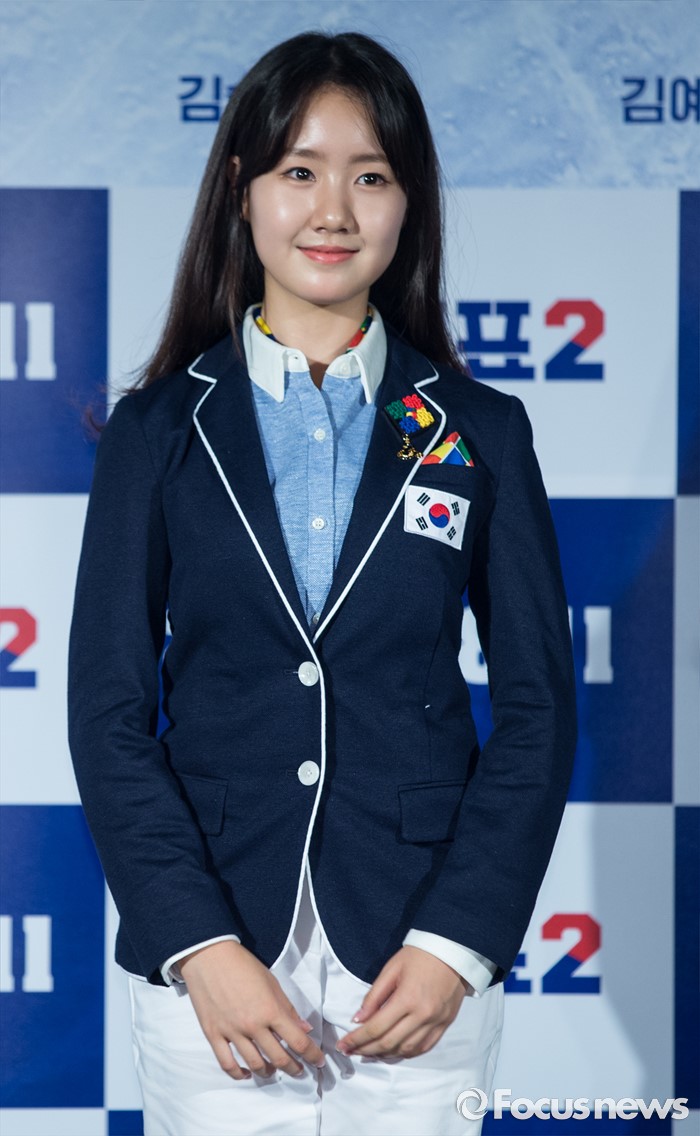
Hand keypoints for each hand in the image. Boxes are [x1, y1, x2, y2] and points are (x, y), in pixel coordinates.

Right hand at [179, 940, 325, 1079]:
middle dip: (294, 1068)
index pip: (298, 1041)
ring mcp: (232, 1032)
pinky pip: (227, 1064)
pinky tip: (247, 1073)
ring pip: (255, 1065)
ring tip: (274, 1071)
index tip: (318, 1061)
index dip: (312, 1054)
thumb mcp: (272, 982)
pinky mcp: (214, 1034)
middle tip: (299, 1070)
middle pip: (279, 1058)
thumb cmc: (243, 965)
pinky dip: (239, 1074)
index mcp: (271, 1010)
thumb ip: (288, 1008)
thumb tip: (304, 1029)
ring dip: (269, 1072)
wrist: (209, 956)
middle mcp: (253, 1025)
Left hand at [336, 945, 470, 1058]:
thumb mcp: (392, 968)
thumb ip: (374, 996)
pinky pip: (423, 1048)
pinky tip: (393, 1051)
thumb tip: (358, 1019)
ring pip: (406, 1050)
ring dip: (385, 1055)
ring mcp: (436, 1023)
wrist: (453, 951)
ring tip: (369, 1053)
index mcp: (407, 998)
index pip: (376, 1027)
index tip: (343, 1044)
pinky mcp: (445, 1025)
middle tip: (351, 1051)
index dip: (357, 1039)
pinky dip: (406, 1053)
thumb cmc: (420, 955)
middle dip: (366, 1050)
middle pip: (389, 1043)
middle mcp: (422, 1015)